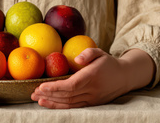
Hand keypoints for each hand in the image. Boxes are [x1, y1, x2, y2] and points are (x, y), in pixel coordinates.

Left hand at [31, 48, 153, 108]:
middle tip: (34, 92)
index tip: (41, 86)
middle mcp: (92, 90)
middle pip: (67, 95)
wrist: (125, 77)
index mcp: (92, 76)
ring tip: (37, 99)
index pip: (71, 85)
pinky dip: (60, 106)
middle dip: (49, 95)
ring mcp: (92, 99)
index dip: (55, 88)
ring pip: (69, 103)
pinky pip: (74, 107)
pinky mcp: (92, 104)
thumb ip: (88, 53)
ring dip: (52, 102)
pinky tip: (49, 104)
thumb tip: (77, 59)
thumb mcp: (100, 52)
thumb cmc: (108, 63)